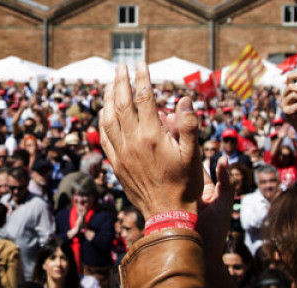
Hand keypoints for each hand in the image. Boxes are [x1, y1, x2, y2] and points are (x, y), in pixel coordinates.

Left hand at [100, 63, 201, 218]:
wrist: (167, 215)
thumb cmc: (184, 184)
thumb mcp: (193, 153)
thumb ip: (189, 124)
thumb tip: (183, 99)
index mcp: (152, 135)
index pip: (144, 97)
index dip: (142, 78)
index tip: (142, 64)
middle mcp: (132, 141)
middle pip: (122, 102)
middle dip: (121, 81)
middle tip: (122, 66)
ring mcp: (121, 153)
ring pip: (108, 118)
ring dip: (109, 97)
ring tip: (112, 83)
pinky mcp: (116, 164)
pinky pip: (104, 137)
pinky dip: (103, 119)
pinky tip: (105, 111)